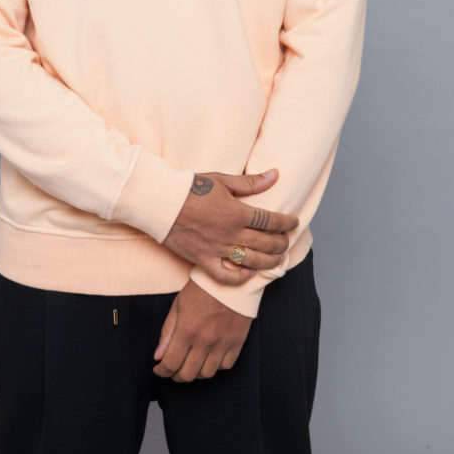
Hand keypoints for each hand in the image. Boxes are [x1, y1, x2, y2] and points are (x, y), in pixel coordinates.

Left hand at [153, 280, 251, 382]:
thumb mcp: (178, 305)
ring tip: (190, 364)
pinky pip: (225, 366)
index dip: (162, 371)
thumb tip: (158, 356)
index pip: (170, 364)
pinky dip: (215, 367)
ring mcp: (222, 343)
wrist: (232, 278)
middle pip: (187, 374)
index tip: (160, 369)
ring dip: (195, 373)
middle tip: (173, 369)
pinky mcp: (237, 343)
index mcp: (187, 330)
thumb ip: (168, 332)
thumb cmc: (203, 288)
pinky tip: (209, 358)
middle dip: (176, 375)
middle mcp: (205, 340)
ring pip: (206, 374)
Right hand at [161, 168, 297, 284]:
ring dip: (269, 262)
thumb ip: (250, 182)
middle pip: (265, 243)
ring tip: (278, 259)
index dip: (286, 222)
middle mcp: (230, 233)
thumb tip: (274, 175)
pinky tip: (249, 273)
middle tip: (286, 240)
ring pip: (251, 261)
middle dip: (281, 243)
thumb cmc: (190, 187)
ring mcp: (217, 248)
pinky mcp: (203, 259)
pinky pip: (225, 275)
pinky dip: (240, 278)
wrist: (160, 202)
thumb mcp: (221, 180)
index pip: (270, 220)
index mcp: (236, 212)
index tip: (293, 222)